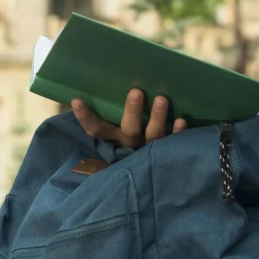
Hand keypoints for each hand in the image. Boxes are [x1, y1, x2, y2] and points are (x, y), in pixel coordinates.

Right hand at [72, 88, 187, 148]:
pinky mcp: (169, 152)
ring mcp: (150, 150)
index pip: (96, 130)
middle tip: (136, 91)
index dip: (86, 117)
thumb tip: (93, 84)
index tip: (77, 101)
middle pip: (130, 130)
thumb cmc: (132, 134)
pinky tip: (182, 120)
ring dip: (157, 117)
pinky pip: (174, 142)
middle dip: (132, 111)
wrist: (154, 174)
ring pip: (153, 135)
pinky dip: (178, 133)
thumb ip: (108, 109)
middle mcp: (131, 144)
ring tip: (161, 99)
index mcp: (114, 138)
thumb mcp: (117, 126)